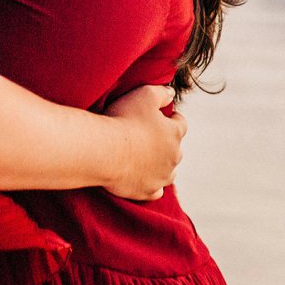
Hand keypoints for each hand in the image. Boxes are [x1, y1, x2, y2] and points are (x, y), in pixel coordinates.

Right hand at [101, 85, 185, 200]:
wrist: (104, 150)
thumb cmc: (123, 120)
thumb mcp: (144, 94)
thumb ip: (161, 92)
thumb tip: (170, 93)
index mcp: (174, 133)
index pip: (181, 123)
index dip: (170, 118)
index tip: (157, 116)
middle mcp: (173, 157)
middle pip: (176, 149)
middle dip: (165, 142)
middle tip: (144, 136)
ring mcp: (161, 177)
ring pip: (169, 171)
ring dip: (160, 164)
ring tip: (143, 158)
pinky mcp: (147, 191)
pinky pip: (156, 191)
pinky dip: (151, 184)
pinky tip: (141, 177)